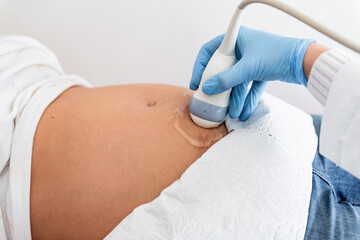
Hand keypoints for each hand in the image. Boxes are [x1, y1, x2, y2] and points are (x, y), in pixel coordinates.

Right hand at [190, 26, 314, 120]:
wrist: (304, 61)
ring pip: (236, 81)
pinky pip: (249, 86)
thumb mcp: (248, 68)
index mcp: (236, 39)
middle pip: (222, 70)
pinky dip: (246, 98)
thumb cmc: (278, 54)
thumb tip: (208, 89)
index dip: (200, 67)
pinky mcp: (260, 72)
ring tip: (231, 113)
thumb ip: (226, 80)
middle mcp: (242, 49)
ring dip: (234, 98)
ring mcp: (251, 61)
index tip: (196, 83)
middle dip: (219, 89)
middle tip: (211, 100)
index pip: (210, 51)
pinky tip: (243, 112)